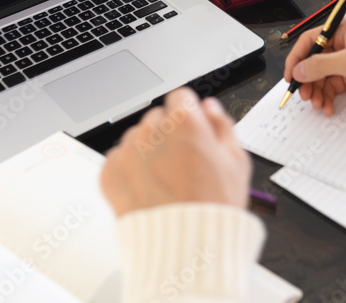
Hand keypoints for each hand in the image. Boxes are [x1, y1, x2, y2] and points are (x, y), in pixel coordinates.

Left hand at [101, 88, 251, 216]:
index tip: (192, 132)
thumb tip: (209, 108)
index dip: (190, 116)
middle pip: (158, 118)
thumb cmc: (213, 208)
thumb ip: (222, 126)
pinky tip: (149, 190)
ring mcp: (127, 152)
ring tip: (166, 182)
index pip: (181, 97)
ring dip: (147, 152)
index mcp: (184, 122)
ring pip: (137, 139)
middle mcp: (152, 130)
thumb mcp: (236, 162)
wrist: (184, 248)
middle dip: (168, 134)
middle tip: (182, 165)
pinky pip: (118, 160)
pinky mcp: (109, 173)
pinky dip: (130, 172)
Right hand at [283, 16, 345, 115]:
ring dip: (316, 91)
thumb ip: (320, 65)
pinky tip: (328, 106)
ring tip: (318, 104)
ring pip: (320, 76)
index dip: (297, 58)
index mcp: (343, 29)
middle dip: (307, 79)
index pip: (310, 40)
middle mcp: (343, 43)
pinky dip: (326, 97)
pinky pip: (330, 87)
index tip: (291, 75)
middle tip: (304, 94)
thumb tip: (299, 69)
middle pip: (313, 60)